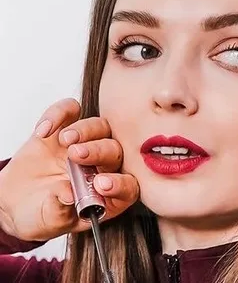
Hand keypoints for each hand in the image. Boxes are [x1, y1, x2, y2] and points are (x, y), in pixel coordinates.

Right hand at [0, 98, 138, 241]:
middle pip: (115, 150)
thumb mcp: (49, 220)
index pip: (128, 185)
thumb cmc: (42, 213)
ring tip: (65, 140)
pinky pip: (71, 110)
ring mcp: (87, 143)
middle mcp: (104, 164)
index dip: (119, 184)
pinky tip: (44, 131)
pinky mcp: (65, 127)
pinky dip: (59, 114)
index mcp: (109, 192)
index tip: (101, 184)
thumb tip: (68, 195)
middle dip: (99, 151)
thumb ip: (60, 209)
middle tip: (77, 154)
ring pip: (100, 126)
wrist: (16, 201)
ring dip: (85, 130)